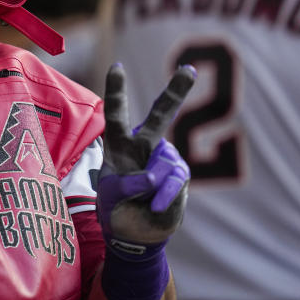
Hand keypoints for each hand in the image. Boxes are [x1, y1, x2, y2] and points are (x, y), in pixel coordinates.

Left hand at [97, 63, 193, 257]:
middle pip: (161, 115)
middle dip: (177, 91)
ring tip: (142, 200)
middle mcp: (144, 145)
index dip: (117, 90)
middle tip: (189, 70)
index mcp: (119, 144)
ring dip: (151, 187)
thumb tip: (152, 176)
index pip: (116, 114)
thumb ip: (127, 183)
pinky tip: (155, 206)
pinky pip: (174, 182)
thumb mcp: (110, 196)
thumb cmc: (116, 208)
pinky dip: (164, 197)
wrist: (135, 233)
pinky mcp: (180, 175)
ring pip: (164, 164)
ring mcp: (165, 159)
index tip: (117, 67)